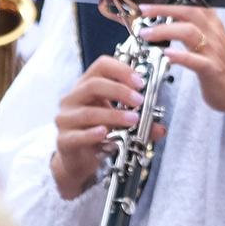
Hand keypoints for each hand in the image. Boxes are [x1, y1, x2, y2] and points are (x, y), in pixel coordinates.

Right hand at [52, 56, 154, 198]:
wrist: (79, 159)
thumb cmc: (99, 133)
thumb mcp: (121, 123)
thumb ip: (141, 123)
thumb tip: (160, 128)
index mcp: (87, 86)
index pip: (101, 66)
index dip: (121, 70)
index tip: (140, 81)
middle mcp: (73, 98)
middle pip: (93, 85)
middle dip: (119, 91)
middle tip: (139, 100)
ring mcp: (66, 119)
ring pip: (89, 112)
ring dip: (114, 115)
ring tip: (133, 120)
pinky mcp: (64, 139)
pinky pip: (78, 135)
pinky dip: (93, 134)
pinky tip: (105, 134)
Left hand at [139, 4, 224, 120]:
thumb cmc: (224, 69)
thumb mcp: (210, 43)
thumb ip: (193, 32)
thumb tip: (168, 24)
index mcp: (212, 26)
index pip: (192, 5)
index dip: (170, 1)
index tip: (150, 4)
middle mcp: (213, 34)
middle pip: (189, 12)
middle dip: (163, 10)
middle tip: (144, 12)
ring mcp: (214, 52)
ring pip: (189, 32)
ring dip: (165, 30)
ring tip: (147, 34)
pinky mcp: (213, 70)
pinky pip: (196, 60)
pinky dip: (181, 56)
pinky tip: (167, 54)